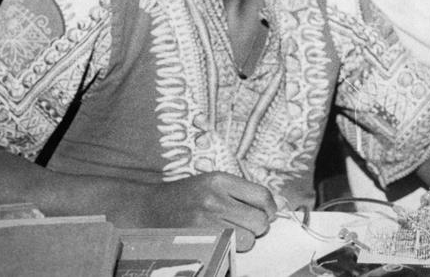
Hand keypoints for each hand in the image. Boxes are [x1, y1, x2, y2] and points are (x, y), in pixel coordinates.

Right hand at [131, 172, 277, 251]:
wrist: (148, 209)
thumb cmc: (186, 196)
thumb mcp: (214, 183)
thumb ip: (245, 192)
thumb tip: (281, 205)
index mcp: (220, 180)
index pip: (262, 195)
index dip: (270, 208)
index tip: (267, 213)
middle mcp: (213, 199)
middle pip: (259, 220)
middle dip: (259, 226)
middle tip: (248, 225)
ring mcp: (204, 222)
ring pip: (248, 240)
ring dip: (245, 240)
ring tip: (232, 232)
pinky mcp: (197, 241)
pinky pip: (230, 250)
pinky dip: (231, 248)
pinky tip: (222, 241)